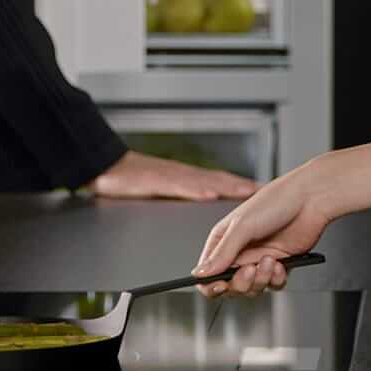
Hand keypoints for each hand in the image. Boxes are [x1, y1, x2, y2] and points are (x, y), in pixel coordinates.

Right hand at [88, 150, 258, 201]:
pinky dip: (197, 190)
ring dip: (226, 186)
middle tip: (262, 189)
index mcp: (186, 180)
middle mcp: (184, 177)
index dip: (239, 186)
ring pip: (205, 181)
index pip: (218, 182)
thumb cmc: (132, 180)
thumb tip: (206, 201)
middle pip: (218, 180)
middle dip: (240, 185)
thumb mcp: (162, 189)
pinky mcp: (158, 181)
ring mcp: (172, 178)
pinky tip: (209, 194)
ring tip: (246, 191)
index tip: (259, 189)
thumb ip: (184, 194)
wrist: (107, 168)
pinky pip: (181, 185)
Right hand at [190, 162, 335, 297]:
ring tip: (270, 261)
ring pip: (252, 289)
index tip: (221, 285)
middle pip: (230, 286)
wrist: (311, 200)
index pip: (207, 273)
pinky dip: (276, 279)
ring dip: (261, 280)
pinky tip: (281, 263)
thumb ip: (222, 253)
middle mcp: (239, 253)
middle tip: (250, 270)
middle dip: (241, 283)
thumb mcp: (242, 226)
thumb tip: (200, 274)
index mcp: (223, 241)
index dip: (210, 285)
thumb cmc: (276, 202)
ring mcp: (259, 260)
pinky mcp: (279, 265)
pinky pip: (273, 286)